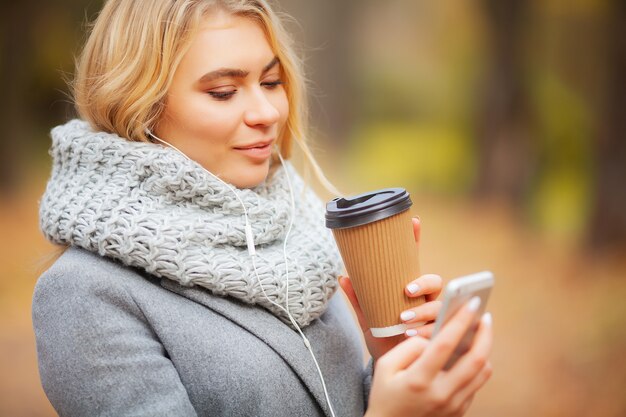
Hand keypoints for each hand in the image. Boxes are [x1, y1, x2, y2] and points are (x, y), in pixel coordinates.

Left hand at [338, 217, 443, 361]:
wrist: (392, 367)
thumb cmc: (383, 339)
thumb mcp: (368, 318)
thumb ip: (358, 300)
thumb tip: (342, 277)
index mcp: (410, 289)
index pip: (414, 262)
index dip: (416, 240)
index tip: (414, 221)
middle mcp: (426, 299)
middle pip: (435, 282)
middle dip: (423, 283)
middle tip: (406, 289)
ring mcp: (434, 317)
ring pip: (438, 307)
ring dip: (423, 311)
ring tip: (404, 319)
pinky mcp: (438, 335)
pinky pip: (441, 330)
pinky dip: (427, 332)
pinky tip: (414, 336)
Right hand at [365, 299, 492, 416]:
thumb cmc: (385, 393)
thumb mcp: (385, 366)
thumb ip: (409, 347)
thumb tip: (433, 338)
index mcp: (419, 380)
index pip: (445, 344)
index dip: (460, 320)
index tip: (471, 303)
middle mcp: (441, 394)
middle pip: (476, 359)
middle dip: (484, 333)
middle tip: (484, 316)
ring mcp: (453, 406)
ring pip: (482, 372)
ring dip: (484, 349)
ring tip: (479, 333)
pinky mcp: (459, 411)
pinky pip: (476, 384)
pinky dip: (476, 366)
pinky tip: (468, 354)